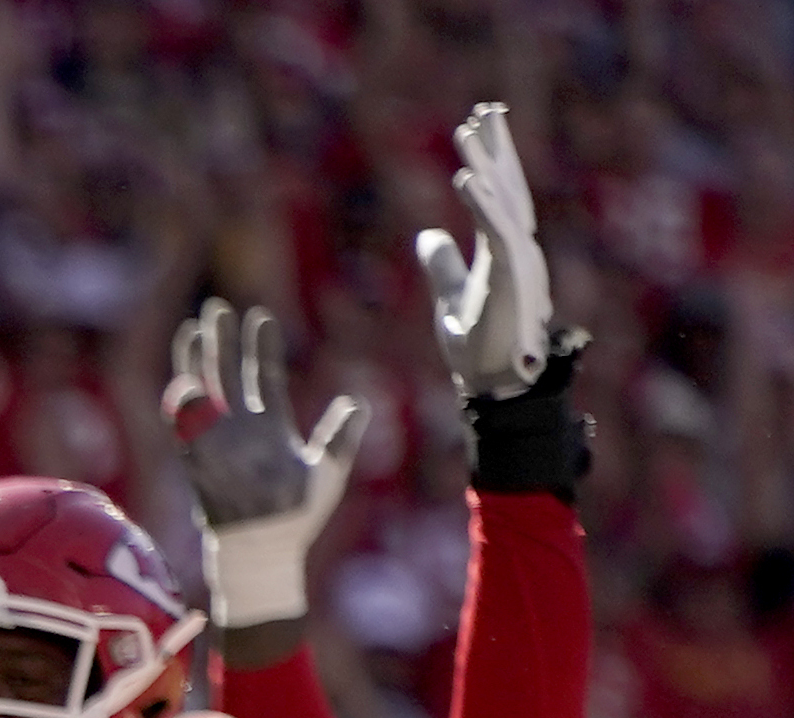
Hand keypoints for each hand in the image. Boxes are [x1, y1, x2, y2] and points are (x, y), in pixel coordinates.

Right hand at [166, 303, 366, 632]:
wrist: (266, 553)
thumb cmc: (298, 519)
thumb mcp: (328, 473)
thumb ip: (339, 437)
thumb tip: (358, 403)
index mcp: (271, 427)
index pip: (265, 377)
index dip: (262, 348)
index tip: (261, 317)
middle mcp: (240, 430)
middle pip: (228, 376)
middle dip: (222, 342)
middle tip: (217, 307)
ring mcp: (217, 445)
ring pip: (204, 394)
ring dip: (198, 364)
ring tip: (194, 329)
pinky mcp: (200, 465)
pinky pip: (187, 431)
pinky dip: (183, 409)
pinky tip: (182, 383)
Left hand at [418, 103, 559, 402]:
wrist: (493, 385)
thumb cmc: (477, 346)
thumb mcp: (451, 296)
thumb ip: (442, 265)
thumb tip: (426, 236)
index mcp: (501, 252)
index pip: (497, 196)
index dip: (490, 161)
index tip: (477, 126)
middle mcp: (515, 250)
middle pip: (507, 187)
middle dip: (497, 147)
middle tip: (486, 108)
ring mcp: (516, 262)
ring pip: (502, 202)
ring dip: (486, 164)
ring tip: (469, 129)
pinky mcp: (510, 278)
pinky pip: (496, 233)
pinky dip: (482, 205)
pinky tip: (465, 179)